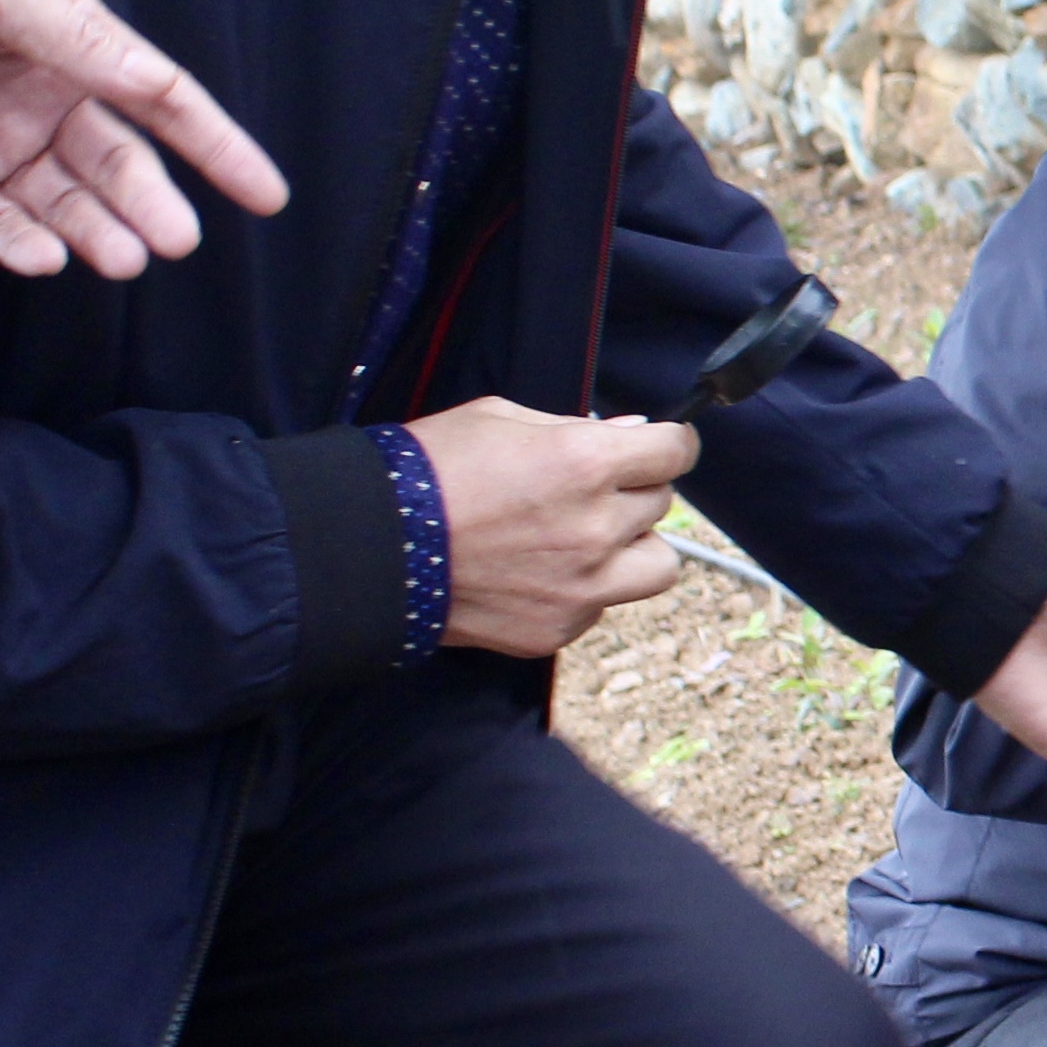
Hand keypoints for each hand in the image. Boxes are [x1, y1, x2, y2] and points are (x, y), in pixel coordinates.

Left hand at [0, 0, 289, 278]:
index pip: (159, 102)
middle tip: (175, 242)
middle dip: (149, 206)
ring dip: (94, 234)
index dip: (217, 147)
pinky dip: (21, 246)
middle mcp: (34, 100)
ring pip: (60, 206)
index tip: (267, 194)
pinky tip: (47, 258)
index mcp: (65, 45)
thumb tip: (162, 90)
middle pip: (113, 166)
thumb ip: (86, 41)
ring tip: (122, 260)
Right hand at [407, 399, 693, 655]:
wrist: (369, 549)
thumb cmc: (428, 471)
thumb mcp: (499, 418)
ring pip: (658, 565)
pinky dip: (584, 588)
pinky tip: (537, 572)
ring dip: (633, 547)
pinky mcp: (557, 628)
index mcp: (585, 464)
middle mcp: (596, 528)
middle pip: (662, 504)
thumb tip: (632, 436)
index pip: (676, 452)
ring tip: (587, 538)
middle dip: (633, 490)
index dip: (670, 444)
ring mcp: (581, 587)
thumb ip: (575, 428)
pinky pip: (603, 605)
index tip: (659, 447)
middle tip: (588, 489)